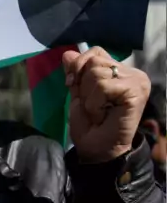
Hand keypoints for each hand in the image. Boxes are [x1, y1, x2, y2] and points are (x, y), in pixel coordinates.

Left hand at [63, 47, 150, 162]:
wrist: (97, 149)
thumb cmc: (90, 126)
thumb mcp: (78, 96)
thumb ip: (75, 75)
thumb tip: (67, 53)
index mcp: (119, 71)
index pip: (95, 52)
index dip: (78, 67)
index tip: (72, 85)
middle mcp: (131, 72)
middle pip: (93, 61)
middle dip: (82, 87)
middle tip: (92, 106)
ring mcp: (136, 80)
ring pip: (96, 73)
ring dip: (89, 98)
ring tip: (98, 112)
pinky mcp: (136, 90)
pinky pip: (103, 86)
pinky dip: (95, 104)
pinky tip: (102, 115)